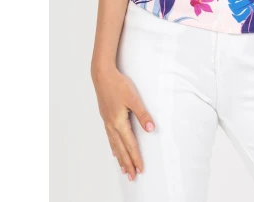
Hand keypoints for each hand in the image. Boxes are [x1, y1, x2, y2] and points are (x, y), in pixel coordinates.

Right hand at [92, 66, 154, 180]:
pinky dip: (114, 147)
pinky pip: (110, 138)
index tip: (140, 169)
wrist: (102, 75)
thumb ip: (143, 114)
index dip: (136, 158)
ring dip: (120, 158)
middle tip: (132, 176)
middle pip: (121, 149)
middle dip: (127, 163)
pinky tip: (115, 150)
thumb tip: (151, 129)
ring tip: (123, 168)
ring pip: (114, 145)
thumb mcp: (133, 98)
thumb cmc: (118, 85)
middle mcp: (112, 125)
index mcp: (119, 122)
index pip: (130, 145)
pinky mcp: (106, 117)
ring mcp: (107, 121)